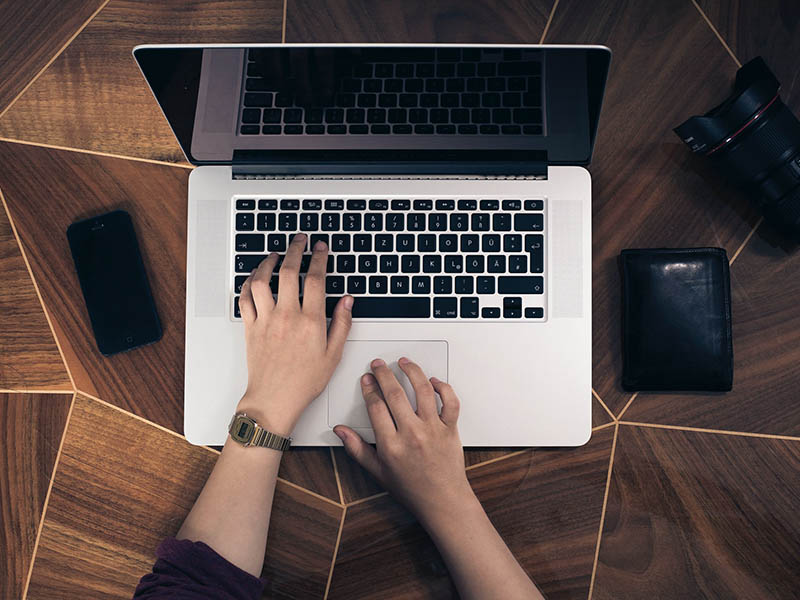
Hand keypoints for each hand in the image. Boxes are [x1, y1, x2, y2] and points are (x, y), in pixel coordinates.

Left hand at [237, 233, 352, 435]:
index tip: (320, 248)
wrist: (274, 399)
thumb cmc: (304, 382)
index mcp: (311, 322)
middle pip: (289, 271)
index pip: (316, 279)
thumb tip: (347, 301)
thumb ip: (342, 324)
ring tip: (275, 254)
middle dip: (295, 250)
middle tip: (300, 240)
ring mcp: (266, 320)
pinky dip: (248, 283)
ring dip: (268, 262)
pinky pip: (245, 298)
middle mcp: (287, 316)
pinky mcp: (250, 327)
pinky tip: (255, 277)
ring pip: (262, 280)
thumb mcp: (333, 355)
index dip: (319, 258)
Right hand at [333, 358, 473, 524]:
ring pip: (423, 391)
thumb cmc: (412, 488)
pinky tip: (433, 381)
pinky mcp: (450, 429)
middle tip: (379, 365)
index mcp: (391, 445)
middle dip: (384, 374)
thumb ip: (357, 449)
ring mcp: (433, 430)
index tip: (366, 379)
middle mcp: (412, 434)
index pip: (376, 406)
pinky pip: (450, 402)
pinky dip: (443, 388)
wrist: (443, 501)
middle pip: (395, 394)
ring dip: (412, 372)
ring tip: (404, 362)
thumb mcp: (378, 472)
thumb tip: (340, 432)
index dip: (369, 388)